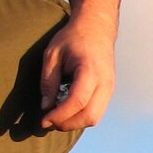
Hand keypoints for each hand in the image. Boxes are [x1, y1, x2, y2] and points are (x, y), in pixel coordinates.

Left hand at [40, 13, 115, 130]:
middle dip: (67, 124)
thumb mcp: (53, 55)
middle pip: (90, 116)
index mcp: (90, 70)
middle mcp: (105, 82)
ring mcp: (110, 88)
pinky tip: (67, 111)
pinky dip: (81, 116)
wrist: (96, 27)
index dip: (59, 115)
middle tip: (48, 122)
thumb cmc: (73, 38)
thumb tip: (46, 107)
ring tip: (56, 118)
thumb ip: (48, 81)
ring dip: (74, 123)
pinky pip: (96, 112)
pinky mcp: (109, 91)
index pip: (77, 101)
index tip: (43, 120)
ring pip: (95, 118)